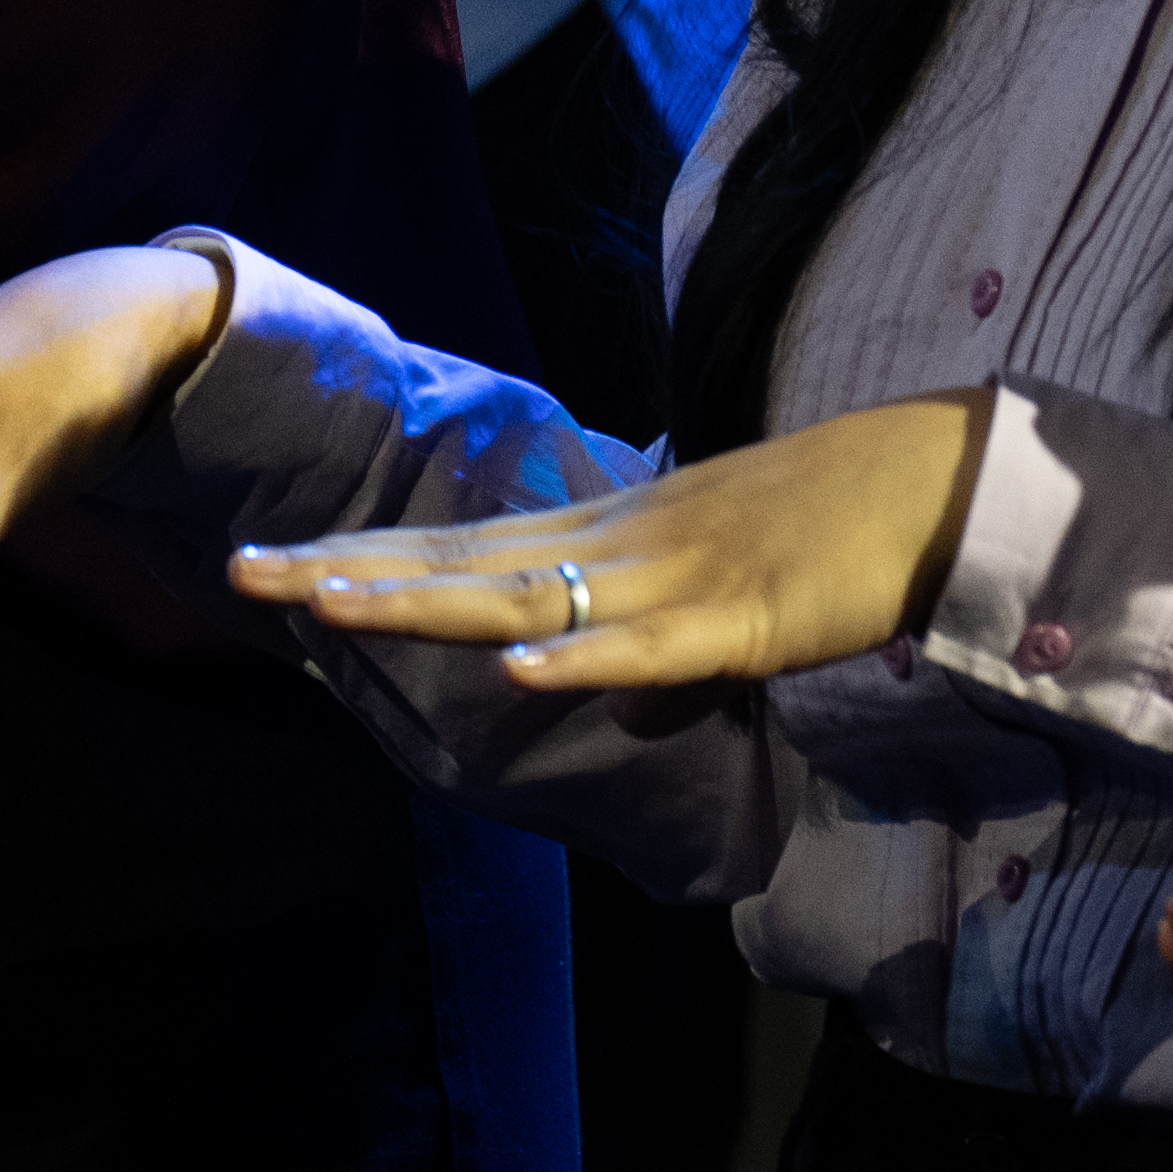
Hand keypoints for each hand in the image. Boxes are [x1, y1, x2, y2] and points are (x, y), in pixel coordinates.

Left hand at [234, 393, 991, 692]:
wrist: (932, 486)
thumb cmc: (823, 528)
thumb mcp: (710, 578)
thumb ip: (645, 628)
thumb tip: (594, 686)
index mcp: (608, 535)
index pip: (461, 549)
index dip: (365, 559)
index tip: (271, 565)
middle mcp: (618, 544)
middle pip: (462, 562)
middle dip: (349, 572)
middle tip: (240, 573)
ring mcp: (674, 577)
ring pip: (527, 596)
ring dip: (425, 602)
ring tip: (329, 604)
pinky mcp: (739, 617)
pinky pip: (647, 647)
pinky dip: (579, 657)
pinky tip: (513, 667)